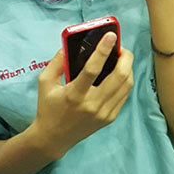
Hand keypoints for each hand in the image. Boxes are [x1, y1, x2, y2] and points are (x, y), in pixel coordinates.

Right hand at [33, 38, 133, 159]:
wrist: (54, 138)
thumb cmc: (48, 108)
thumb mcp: (45, 82)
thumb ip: (56, 62)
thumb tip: (69, 44)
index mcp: (74, 95)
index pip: (93, 69)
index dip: (104, 50)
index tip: (111, 36)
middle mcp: (92, 105)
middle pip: (119, 77)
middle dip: (125, 57)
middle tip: (121, 48)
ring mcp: (103, 113)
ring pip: (126, 85)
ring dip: (128, 68)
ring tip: (122, 58)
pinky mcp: (110, 118)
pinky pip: (124, 95)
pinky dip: (125, 81)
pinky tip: (120, 73)